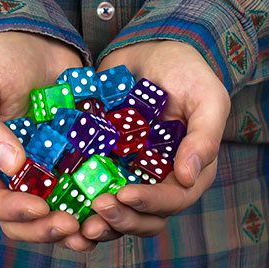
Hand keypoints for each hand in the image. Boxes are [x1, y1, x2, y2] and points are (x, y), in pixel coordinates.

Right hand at [0, 31, 97, 251]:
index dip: (13, 212)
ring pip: (57, 210)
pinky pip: (83, 185)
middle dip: (46, 229)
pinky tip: (113, 200)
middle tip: (73, 226)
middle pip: (24, 219)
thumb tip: (11, 165)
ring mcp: (45, 168)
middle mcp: (12, 174)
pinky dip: (96, 197)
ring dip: (76, 225)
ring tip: (97, 227)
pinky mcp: (72, 157)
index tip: (39, 208)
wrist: (34, 42)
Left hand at [80, 40, 230, 241]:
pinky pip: (93, 184)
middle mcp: (158, 176)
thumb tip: (188, 177)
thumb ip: (204, 136)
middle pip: (145, 215)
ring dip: (100, 220)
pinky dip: (80, 198)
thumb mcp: (206, 97)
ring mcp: (130, 169)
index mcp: (188, 167)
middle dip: (122, 219)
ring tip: (78, 219)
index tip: (125, 194)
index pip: (174, 198)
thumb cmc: (186, 70)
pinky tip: (63, 201)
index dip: (151, 202)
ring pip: (118, 209)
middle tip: (97, 209)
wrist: (151, 47)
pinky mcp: (105, 158)